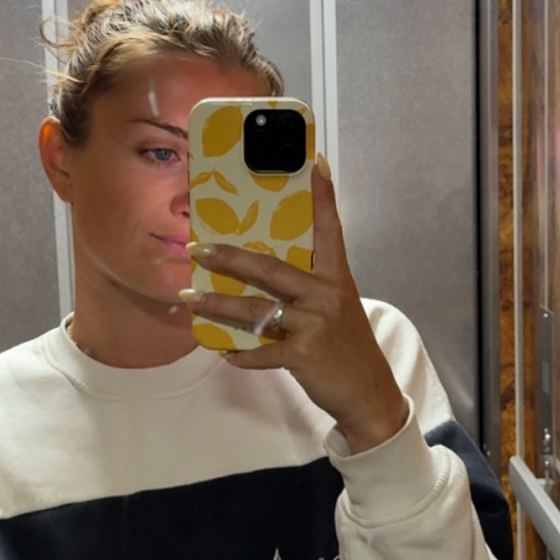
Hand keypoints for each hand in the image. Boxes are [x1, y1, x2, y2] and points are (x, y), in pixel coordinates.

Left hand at [181, 159, 408, 452]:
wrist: (370, 394)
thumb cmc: (348, 349)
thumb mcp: (338, 310)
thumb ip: (309, 291)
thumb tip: (264, 280)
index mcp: (337, 279)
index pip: (331, 231)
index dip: (323, 198)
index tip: (315, 165)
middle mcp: (326, 296)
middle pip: (270, 269)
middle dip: (229, 257)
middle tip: (198, 247)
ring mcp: (314, 325)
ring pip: (255, 310)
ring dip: (217, 305)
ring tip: (190, 296)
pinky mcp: (304, 355)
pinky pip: (260, 351)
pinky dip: (240, 355)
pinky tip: (224, 353)